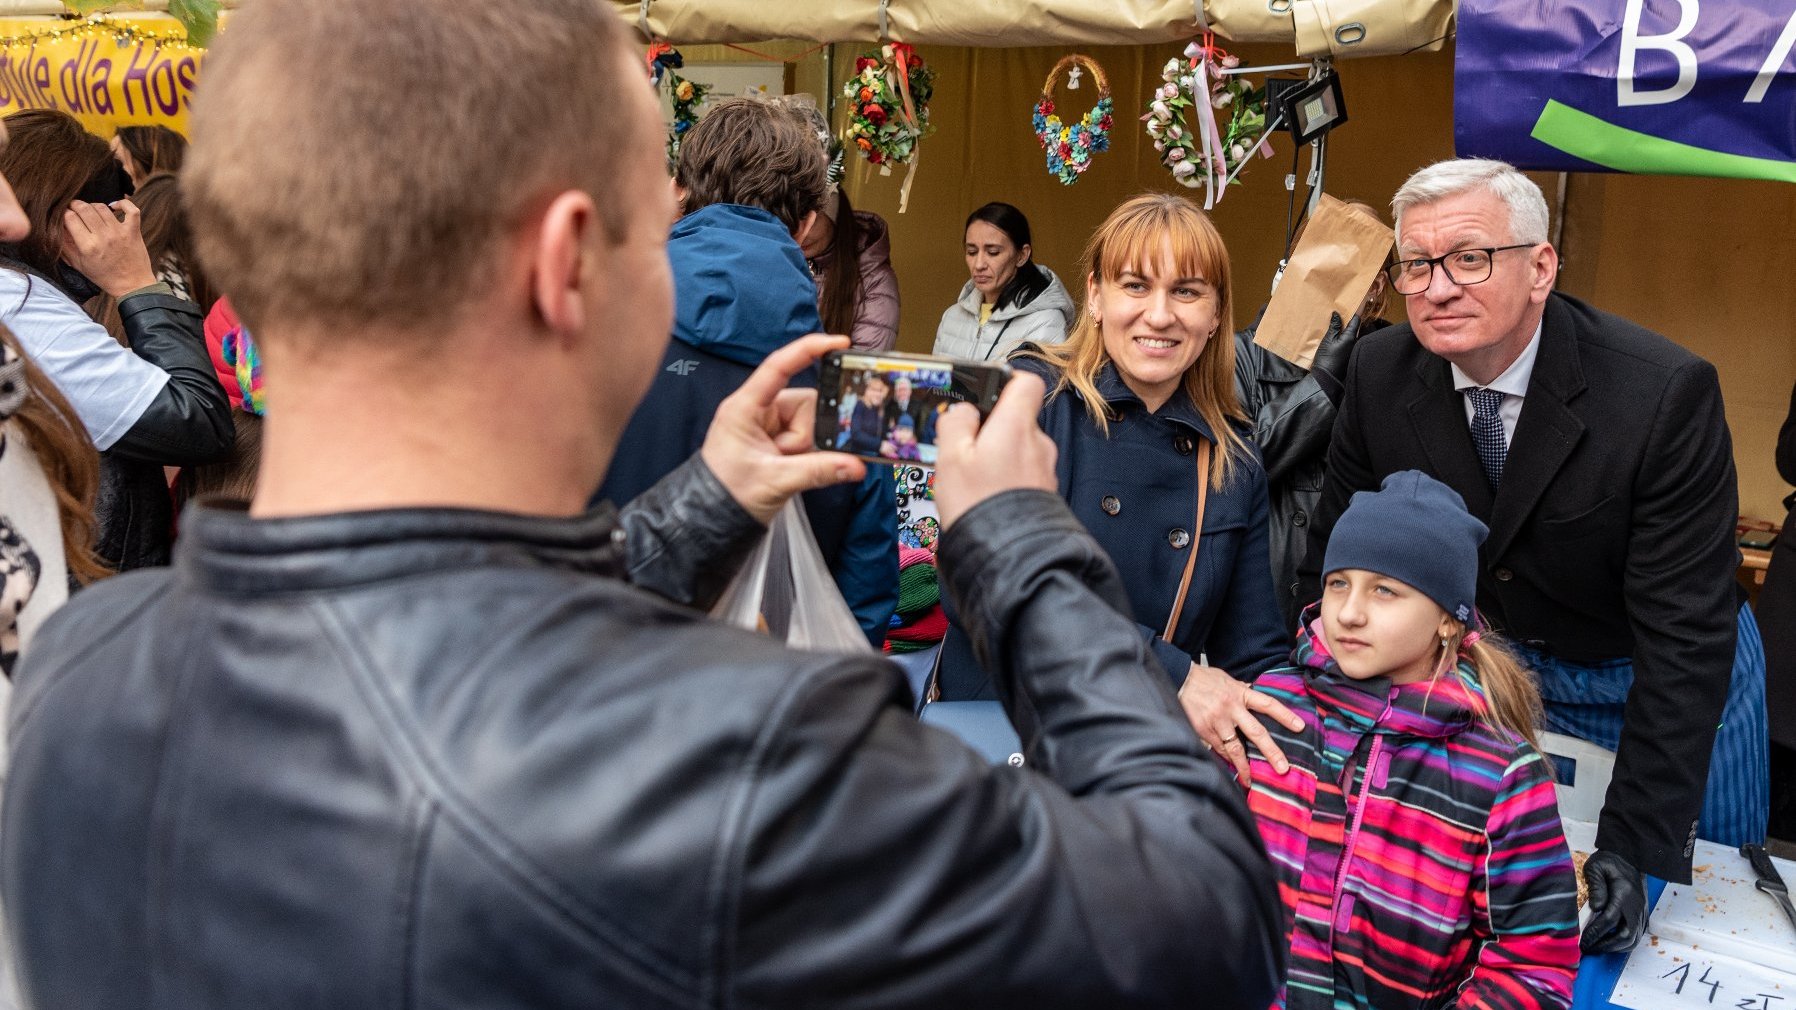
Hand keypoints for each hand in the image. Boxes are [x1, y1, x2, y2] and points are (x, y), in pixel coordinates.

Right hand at [61, 199, 158, 297]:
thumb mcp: (79, 264)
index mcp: (87, 246)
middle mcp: (103, 237)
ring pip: (102, 207)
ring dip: (93, 205)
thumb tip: (57, 227)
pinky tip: (114, 207)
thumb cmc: (104, 276)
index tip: (64, 215)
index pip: (70, 218)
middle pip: (84, 208)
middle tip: (75, 209)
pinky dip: (123, 204)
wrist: (132, 285)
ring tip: (91, 211)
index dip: (64, 213)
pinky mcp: (134, 232)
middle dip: (75, 205)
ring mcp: (120, 233)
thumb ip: (65, 245)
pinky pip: (131, 210)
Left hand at [699, 333, 866, 524]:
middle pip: (805, 402)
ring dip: (807, 447)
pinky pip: (807, 436)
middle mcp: (758, 410)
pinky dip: (808, 452)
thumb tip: (856, 466)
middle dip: (808, 433)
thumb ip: (818, 471)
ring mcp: (768, 425)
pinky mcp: (777, 439)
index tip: (839, 342)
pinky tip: (794, 467)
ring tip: (786, 467)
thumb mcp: (775, 481)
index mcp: (745, 407)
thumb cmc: (728, 493)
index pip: (779, 366)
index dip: (808, 349)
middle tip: (790, 457)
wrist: (712, 518)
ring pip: (810, 422)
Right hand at [932, 371, 1056, 528]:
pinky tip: (988, 496)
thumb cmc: (979, 505)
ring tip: (974, 480)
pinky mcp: (1045, 492)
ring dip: (999, 457)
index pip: (1027, 382)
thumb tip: (963, 410)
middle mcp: (1037, 443)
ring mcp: (1045, 469)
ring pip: (1019, 448)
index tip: (986, 391)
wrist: (1008, 555)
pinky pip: (1024, 473)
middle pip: (1017, 419)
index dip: (1006, 380)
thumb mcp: (950, 457)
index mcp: (1016, 426)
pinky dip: (1008, 479)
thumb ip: (955, 424)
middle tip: (966, 450)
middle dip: (992, 430)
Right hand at [1177, 662, 1302, 784]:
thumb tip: (1252, 691)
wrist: (1177, 679)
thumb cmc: (1203, 679)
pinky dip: (1224, 758)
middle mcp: (1231, 708)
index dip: (1285, 716)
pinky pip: (1217, 749)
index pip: (1268, 704)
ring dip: (1244, 766)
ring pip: (1235, 748)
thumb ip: (1241, 689)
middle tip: (1283, 768)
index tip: (1300, 727)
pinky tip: (1229, 768)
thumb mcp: (1226, 679)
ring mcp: (1217, 721)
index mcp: (1240, 693)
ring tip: (1251, 780)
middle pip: (1256, 733)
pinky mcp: (1203, 730)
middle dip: (1271, 752)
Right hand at [1308, 312, 1361, 383]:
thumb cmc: (1326, 358)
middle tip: (1344, 314)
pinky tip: (1337, 337)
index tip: (1356, 303)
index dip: (1355, 311)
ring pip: (1352, 336)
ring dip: (1347, 330)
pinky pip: (1349, 343)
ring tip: (1338, 324)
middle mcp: (1355, 343)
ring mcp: (1353, 350)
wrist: (1326, 378)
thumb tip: (1337, 314)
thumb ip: (1334, 326)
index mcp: (1351, 337)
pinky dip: (1344, 338)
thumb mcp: (1328, 340)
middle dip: (1351, 321)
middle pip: (1355, 328)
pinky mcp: (1349, 356)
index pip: (1356, 320)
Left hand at [1581, 849, 1647, 952]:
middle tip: (1588, 948)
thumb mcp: (1596, 867)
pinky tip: (1609, 943)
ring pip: (1633, 939)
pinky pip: (1636, 936)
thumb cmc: (1609, 862)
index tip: (1583, 940)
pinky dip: (1623, 944)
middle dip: (1605, 945)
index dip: (1595, 933)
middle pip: (1625, 935)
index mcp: (1624, 894)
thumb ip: (1595, 886)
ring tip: (1597, 948)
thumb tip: (1596, 907)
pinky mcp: (1642, 915)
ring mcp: (1641, 912)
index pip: (1610, 920)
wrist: (1629, 858)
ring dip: (1615, 948)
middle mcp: (1636, 906)